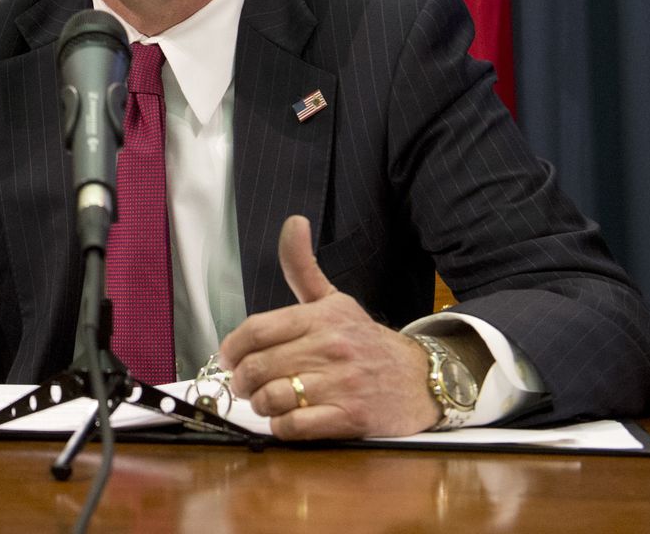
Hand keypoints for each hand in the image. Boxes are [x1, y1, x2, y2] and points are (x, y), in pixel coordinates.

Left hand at [217, 216, 438, 439]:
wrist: (422, 377)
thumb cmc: (367, 340)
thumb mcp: (335, 301)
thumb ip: (303, 267)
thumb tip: (293, 221)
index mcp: (320, 318)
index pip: (255, 330)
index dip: (231, 348)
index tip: (228, 358)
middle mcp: (330, 348)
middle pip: (258, 367)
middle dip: (241, 381)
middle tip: (245, 385)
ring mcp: (341, 385)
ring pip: (272, 399)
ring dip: (260, 405)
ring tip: (266, 401)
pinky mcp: (351, 419)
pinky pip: (295, 427)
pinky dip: (282, 427)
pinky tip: (287, 419)